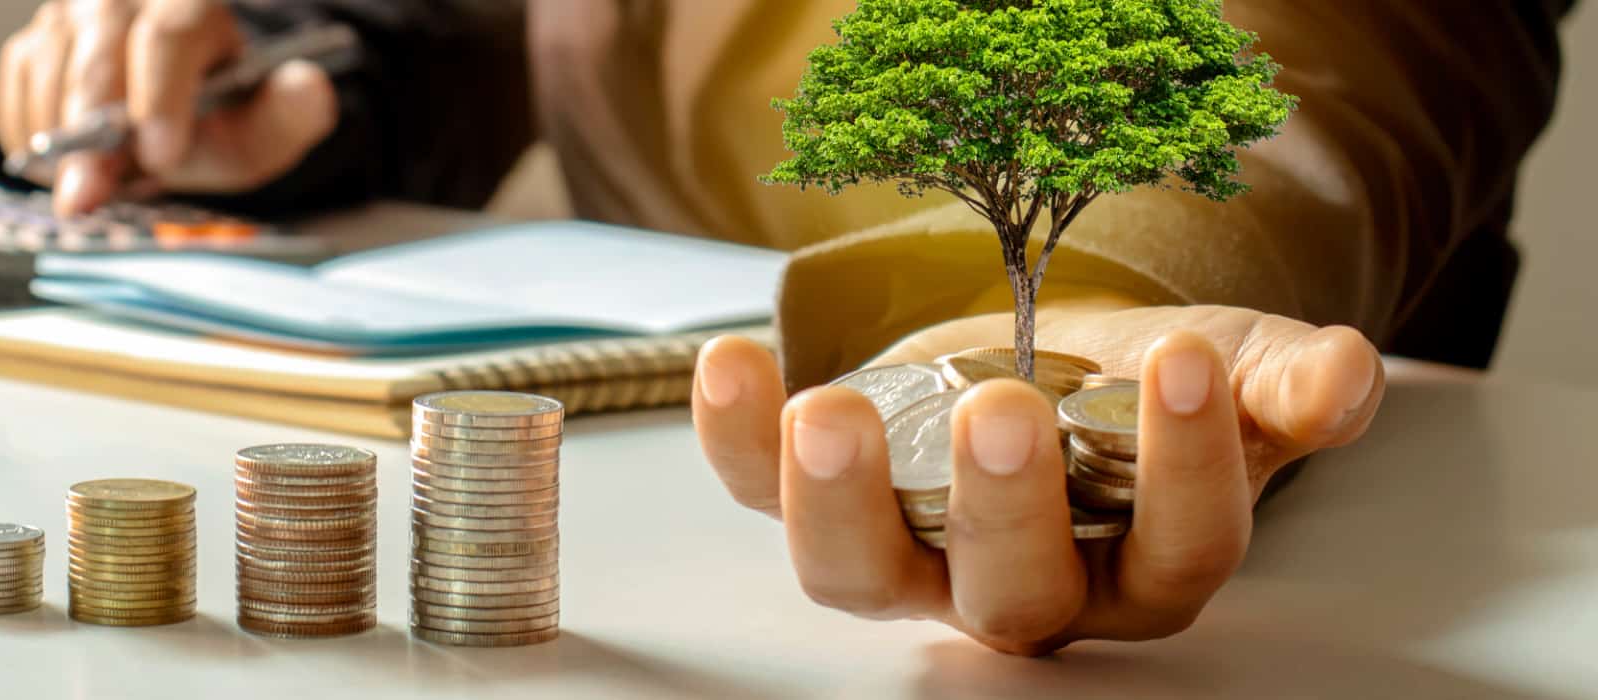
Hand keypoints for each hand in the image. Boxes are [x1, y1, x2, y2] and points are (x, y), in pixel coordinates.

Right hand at [0, 0, 340, 215]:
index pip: (170, 36)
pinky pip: (16, 85)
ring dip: (57, 137)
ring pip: (48, 66)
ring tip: (80, 189)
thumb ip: (290, 113)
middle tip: (86, 194)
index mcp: (191, 4)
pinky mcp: (35, 42)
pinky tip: (54, 169)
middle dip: (90, 131)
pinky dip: (29, 133)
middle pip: (99, 51)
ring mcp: (73, 15)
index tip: (161, 156)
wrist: (175, 118)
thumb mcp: (263, 126)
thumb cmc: (218, 119)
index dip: (161, 97)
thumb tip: (311, 88)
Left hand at [691, 305, 1384, 654]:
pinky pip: (756, 494)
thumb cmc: (1140, 383)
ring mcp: (910, 549)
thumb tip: (1339, 379)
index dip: (1186, 469)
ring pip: (860, 575)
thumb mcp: (1232, 369)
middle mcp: (1023, 583)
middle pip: (1013, 594)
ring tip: (829, 414)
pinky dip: (733, 438)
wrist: (1047, 348)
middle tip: (1001, 411)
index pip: (1178, 547)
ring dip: (835, 503)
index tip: (1183, 363)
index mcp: (1141, 562)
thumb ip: (1283, 385)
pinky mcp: (827, 495)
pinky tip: (733, 368)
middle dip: (1005, 510)